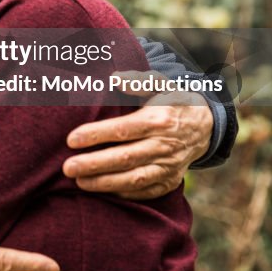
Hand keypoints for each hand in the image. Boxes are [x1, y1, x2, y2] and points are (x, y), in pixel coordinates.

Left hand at [63, 70, 212, 199]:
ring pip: (134, 179)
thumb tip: (115, 78)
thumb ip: (138, 80)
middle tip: (67, 167)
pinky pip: (145, 191)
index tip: (70, 139)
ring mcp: (169, 166)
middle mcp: (165, 145)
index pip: (122, 130)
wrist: (205, 125)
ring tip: (78, 182)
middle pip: (125, 158)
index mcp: (158, 120)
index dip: (95, 135)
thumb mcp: (160, 83)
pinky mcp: (170, 181)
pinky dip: (123, 192)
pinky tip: (101, 190)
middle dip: (94, 164)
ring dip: (104, 183)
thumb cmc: (172, 101)